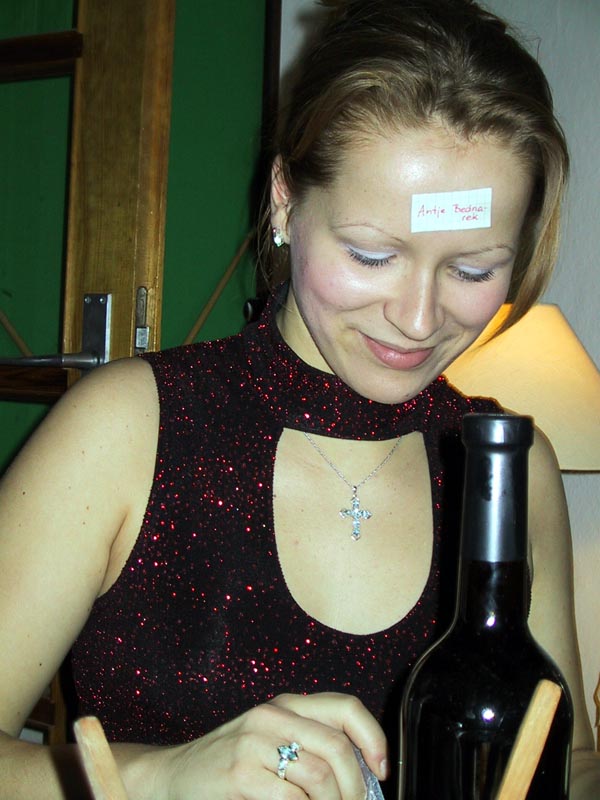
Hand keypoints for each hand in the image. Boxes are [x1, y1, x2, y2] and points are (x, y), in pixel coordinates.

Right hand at [163, 692, 387, 799]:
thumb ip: (309, 746)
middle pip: (336, 748)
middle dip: (356, 788)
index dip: (372, 739)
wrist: (172, 777)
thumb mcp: (271, 742)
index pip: (345, 708)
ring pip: (319, 777)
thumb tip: (363, 774)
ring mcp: (253, 742)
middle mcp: (272, 716)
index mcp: (286, 705)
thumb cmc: (228, 766)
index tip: (381, 770)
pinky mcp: (240, 773)